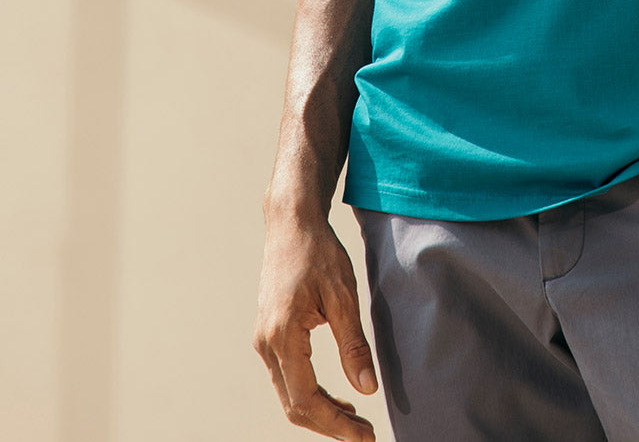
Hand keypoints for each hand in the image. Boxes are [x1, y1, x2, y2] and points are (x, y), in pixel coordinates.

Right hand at [254, 211, 378, 439]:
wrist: (292, 223)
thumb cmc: (319, 252)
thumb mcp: (344, 296)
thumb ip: (354, 345)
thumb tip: (368, 389)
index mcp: (283, 335)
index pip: (306, 399)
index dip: (336, 424)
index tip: (364, 436)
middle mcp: (266, 343)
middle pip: (294, 405)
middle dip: (329, 425)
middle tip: (365, 435)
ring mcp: (264, 339)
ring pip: (289, 394)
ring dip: (321, 412)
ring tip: (356, 421)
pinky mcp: (269, 334)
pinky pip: (287, 377)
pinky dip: (311, 394)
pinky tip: (338, 397)